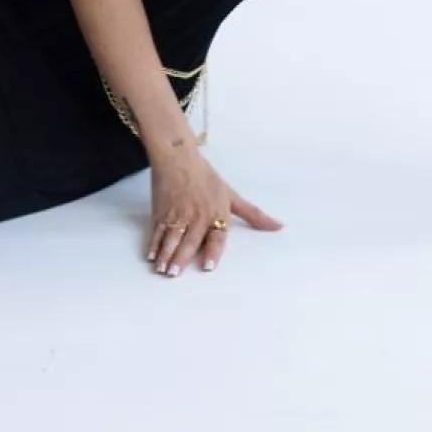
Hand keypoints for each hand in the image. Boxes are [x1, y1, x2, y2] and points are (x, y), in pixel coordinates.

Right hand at [146, 149, 283, 275]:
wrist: (178, 157)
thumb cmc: (206, 177)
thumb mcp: (231, 196)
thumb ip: (253, 215)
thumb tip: (279, 226)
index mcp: (216, 213)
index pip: (215, 236)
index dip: (212, 251)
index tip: (207, 266)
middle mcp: (197, 215)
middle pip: (189, 240)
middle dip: (181, 258)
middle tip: (175, 274)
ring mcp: (177, 213)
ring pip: (171, 237)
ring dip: (166, 255)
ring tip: (162, 270)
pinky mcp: (161, 211)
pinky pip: (158, 231)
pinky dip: (153, 244)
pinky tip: (151, 257)